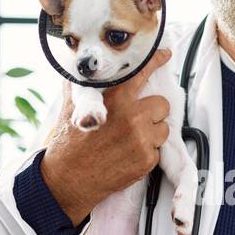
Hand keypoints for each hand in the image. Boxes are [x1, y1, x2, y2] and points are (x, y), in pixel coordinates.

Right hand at [38, 48, 172, 224]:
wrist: (68, 178)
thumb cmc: (69, 143)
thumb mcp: (71, 106)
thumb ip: (83, 85)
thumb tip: (82, 69)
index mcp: (116, 99)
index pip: (143, 73)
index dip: (156, 61)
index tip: (165, 55)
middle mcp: (133, 117)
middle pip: (162, 104)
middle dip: (151, 111)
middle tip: (135, 120)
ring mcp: (142, 140)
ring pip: (164, 128)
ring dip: (152, 132)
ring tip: (130, 139)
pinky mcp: (147, 160)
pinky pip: (158, 149)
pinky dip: (147, 151)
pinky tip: (128, 154)